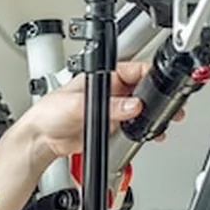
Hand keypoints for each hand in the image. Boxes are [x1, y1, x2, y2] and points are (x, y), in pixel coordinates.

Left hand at [18, 61, 185, 164]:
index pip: (133, 70)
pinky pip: (133, 126)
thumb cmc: (49, 113)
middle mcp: (109, 91)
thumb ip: (108, 107)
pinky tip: (149, 133)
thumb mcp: (78, 106)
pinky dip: (143, 130)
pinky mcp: (111, 126)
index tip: (162, 84)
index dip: (149, 75)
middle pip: (141, 90)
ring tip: (163, 122)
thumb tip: (132, 105)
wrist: (41, 139)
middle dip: (156, 97)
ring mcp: (111, 109)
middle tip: (168, 107)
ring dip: (151, 115)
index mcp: (101, 77)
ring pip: (140, 109)